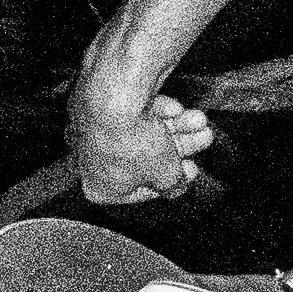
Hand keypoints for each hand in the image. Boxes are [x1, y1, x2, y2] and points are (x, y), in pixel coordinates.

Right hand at [68, 24, 218, 204]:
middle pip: (143, 157)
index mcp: (97, 185)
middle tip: (203, 138)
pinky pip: (134, 111)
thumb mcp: (165, 174)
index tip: (188, 172)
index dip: (167, 180)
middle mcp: (89, 159)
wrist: (111, 101)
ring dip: (177, 127)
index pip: (136, 189)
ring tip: (199, 121)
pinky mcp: (102, 101)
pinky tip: (177, 109)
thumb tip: (176, 185)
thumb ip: (173, 182)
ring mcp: (93, 128)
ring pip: (143, 132)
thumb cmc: (133, 144)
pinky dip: (159, 111)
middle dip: (179, 147)